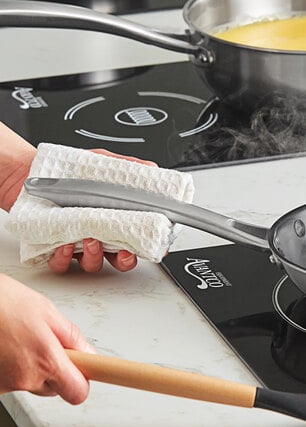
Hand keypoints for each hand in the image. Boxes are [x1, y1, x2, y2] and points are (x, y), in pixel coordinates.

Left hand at [0, 124, 156, 273]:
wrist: (31, 172)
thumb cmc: (70, 171)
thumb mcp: (103, 163)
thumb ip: (129, 168)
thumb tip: (152, 170)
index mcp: (117, 219)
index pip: (140, 240)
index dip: (147, 248)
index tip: (149, 246)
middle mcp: (101, 235)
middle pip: (121, 259)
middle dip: (125, 259)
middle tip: (123, 250)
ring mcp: (79, 244)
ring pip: (94, 264)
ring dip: (95, 256)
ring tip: (90, 239)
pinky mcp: (55, 248)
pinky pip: (62, 263)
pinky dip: (64, 258)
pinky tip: (64, 245)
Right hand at [0, 274, 93, 403]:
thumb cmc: (1, 301)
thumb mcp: (46, 311)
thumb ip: (71, 337)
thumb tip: (90, 354)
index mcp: (45, 360)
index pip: (77, 393)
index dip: (81, 381)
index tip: (86, 373)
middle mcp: (22, 379)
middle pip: (53, 387)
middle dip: (53, 368)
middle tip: (42, 341)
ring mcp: (2, 385)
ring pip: (28, 382)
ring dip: (27, 365)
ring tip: (15, 337)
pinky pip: (8, 379)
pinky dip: (8, 366)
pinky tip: (3, 345)